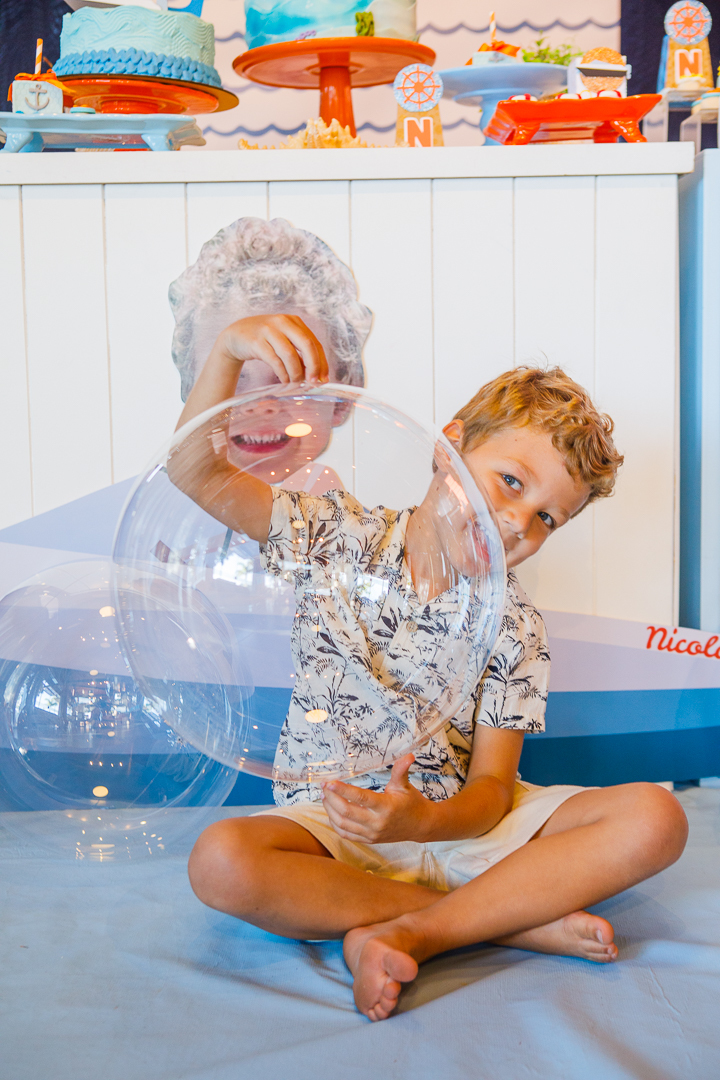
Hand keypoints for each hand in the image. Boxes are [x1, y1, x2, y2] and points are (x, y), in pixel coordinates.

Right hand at [214, 314, 328, 383]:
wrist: (236, 336)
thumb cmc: (265, 341)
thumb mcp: (284, 341)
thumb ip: (299, 354)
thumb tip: (317, 376)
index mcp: (294, 321)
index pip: (314, 342)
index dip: (321, 362)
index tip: (323, 379)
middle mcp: (282, 322)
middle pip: (306, 345)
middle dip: (313, 366)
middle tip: (313, 382)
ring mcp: (268, 330)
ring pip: (290, 354)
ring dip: (296, 373)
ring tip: (296, 383)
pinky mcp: (256, 341)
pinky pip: (274, 360)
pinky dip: (282, 373)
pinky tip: (285, 380)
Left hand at [321, 755, 434, 843]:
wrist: (420, 826)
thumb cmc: (411, 803)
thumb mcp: (404, 785)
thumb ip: (401, 770)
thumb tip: (408, 755)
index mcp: (385, 807)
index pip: (360, 798)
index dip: (343, 790)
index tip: (329, 783)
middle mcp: (377, 822)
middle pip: (346, 812)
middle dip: (331, 798)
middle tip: (323, 786)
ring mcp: (372, 834)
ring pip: (343, 824)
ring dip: (330, 810)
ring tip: (324, 797)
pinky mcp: (369, 840)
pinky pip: (346, 834)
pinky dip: (335, 824)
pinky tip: (331, 812)